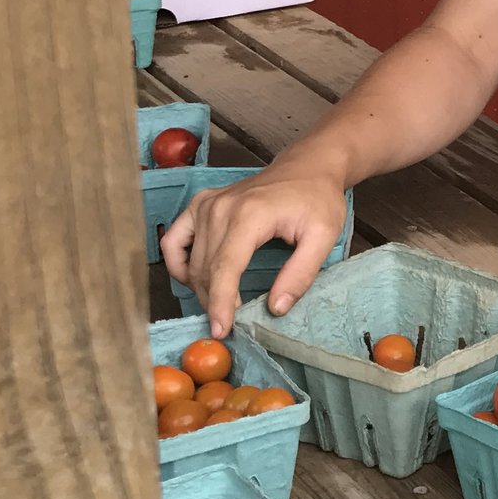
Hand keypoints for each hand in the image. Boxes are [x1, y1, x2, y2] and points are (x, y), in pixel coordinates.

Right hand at [159, 161, 350, 336]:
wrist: (307, 167)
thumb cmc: (317, 199)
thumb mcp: (323, 236)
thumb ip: (300, 274)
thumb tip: (276, 308)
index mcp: (249, 215)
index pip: (224, 268)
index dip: (220, 304)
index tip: (222, 331)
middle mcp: (219, 208)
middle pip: (205, 269)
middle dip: (215, 302)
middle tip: (232, 323)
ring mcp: (205, 204)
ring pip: (190, 261)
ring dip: (201, 289)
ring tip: (223, 304)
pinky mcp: (199, 204)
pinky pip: (174, 241)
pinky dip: (180, 265)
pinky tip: (197, 279)